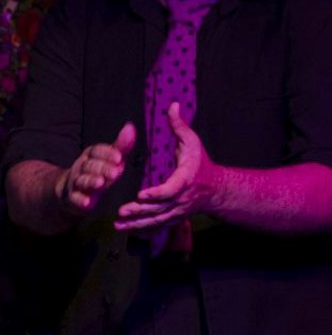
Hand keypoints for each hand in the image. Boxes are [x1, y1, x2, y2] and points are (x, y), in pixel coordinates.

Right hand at [55, 122, 135, 216]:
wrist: (70, 189)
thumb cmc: (97, 171)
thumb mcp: (109, 158)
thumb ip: (121, 145)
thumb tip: (130, 126)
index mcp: (91, 155)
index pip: (96, 151)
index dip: (107, 153)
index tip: (119, 157)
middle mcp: (81, 167)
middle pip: (90, 165)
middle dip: (102, 168)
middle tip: (115, 172)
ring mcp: (76, 182)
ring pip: (82, 180)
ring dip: (90, 181)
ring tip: (100, 183)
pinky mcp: (73, 197)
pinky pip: (75, 198)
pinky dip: (79, 200)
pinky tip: (86, 203)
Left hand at [117, 104, 214, 230]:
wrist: (216, 189)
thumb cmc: (201, 162)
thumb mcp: (192, 142)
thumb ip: (180, 126)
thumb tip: (172, 105)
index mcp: (185, 179)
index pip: (170, 190)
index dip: (156, 193)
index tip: (140, 195)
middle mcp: (181, 198)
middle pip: (160, 208)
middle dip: (140, 211)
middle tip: (121, 211)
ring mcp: (178, 210)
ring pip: (157, 220)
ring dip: (137, 224)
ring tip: (117, 225)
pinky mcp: (173, 217)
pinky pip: (157, 225)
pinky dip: (142, 229)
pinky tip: (125, 230)